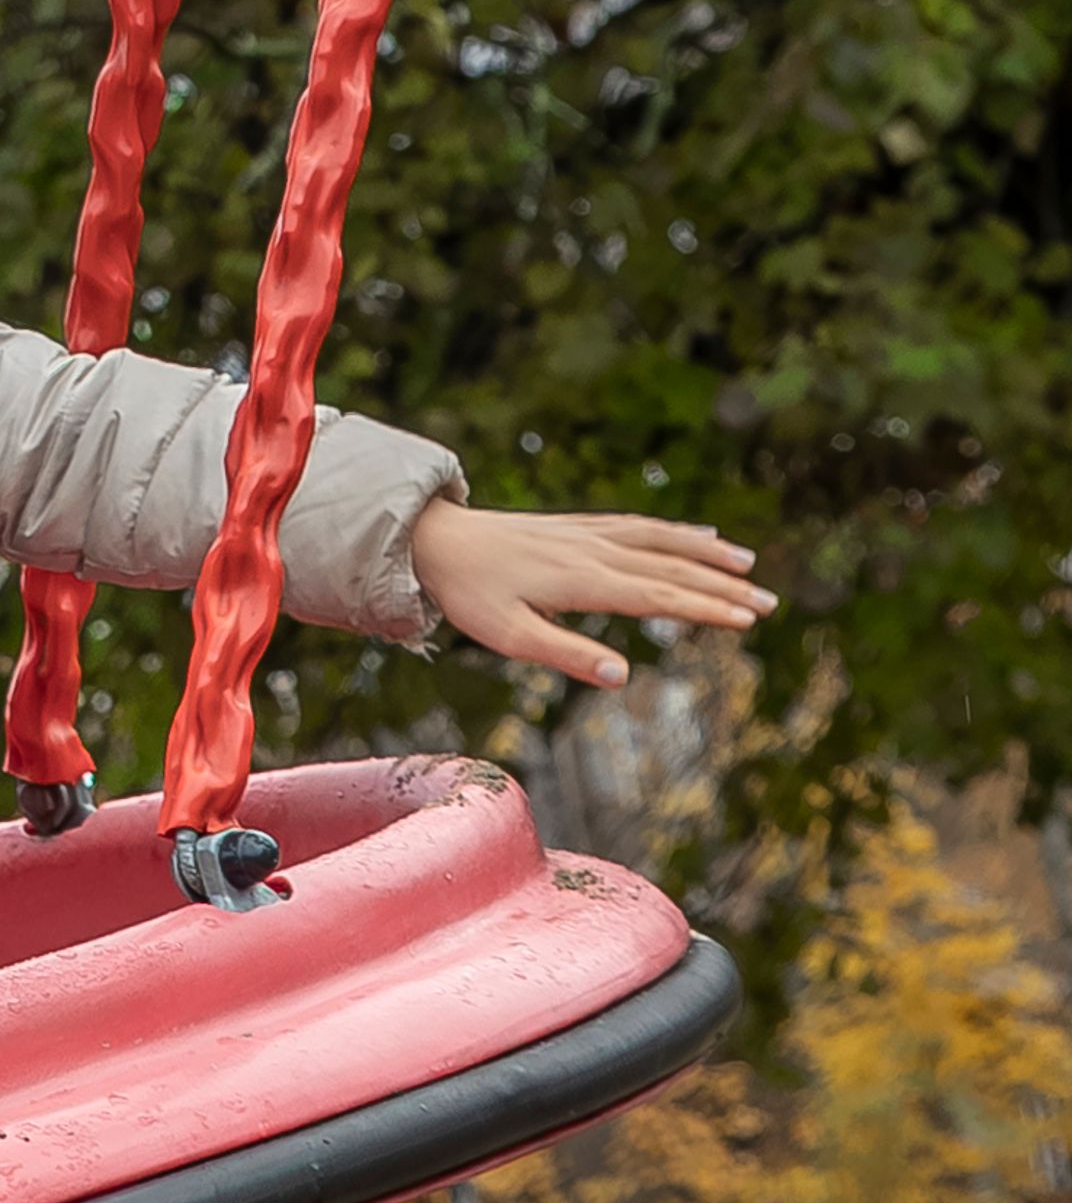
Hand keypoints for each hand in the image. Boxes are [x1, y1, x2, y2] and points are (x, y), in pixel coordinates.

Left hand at [410, 498, 772, 692]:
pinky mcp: (577, 526)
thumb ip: (568, 656)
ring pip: (660, 540)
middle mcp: (593, 551)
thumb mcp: (510, 637)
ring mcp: (587, 534)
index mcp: (583, 581)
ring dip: (706, 553)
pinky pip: (637, 525)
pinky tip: (698, 536)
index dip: (705, 608)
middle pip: (670, 567)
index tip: (748, 620)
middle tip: (769, 605)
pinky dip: (674, 532)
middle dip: (721, 586)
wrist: (433, 539)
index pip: (659, 595)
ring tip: (749, 566)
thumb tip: (625, 677)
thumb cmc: (469, 594)